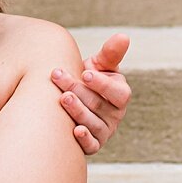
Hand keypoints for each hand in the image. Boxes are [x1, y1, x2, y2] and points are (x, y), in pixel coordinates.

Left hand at [52, 33, 131, 154]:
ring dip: (77, 111)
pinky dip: (84, 140)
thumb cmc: (88, 78)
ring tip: (62, 98)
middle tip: (58, 76)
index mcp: (120, 95)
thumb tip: (123, 36)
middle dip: (77, 89)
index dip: (102, 84)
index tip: (85, 73)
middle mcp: (115, 115)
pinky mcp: (93, 144)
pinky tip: (74, 131)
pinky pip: (91, 145)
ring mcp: (105, 131)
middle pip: (98, 105)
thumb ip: (110, 53)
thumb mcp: (100, 64)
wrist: (72, 96)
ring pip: (93, 124)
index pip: (117, 92)